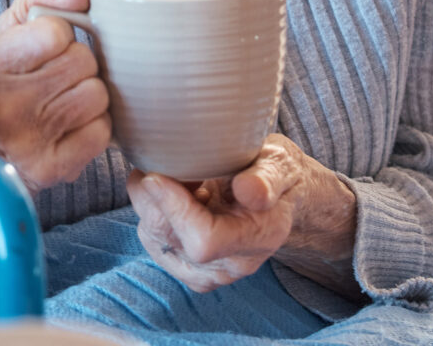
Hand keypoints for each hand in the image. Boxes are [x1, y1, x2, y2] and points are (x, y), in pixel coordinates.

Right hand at [0, 0, 111, 191]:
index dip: (56, 38)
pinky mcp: (52, 169)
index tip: (40, 53)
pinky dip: (91, 128)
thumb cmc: (3, 82)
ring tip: (60, 104)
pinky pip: (102, 131)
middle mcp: (2, 106)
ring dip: (86, 96)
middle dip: (74, 66)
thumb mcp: (8, 31)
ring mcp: (28, 142)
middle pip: (82, 62)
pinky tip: (68, 129)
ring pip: (97, 95)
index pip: (56, 31)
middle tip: (52, 81)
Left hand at [127, 134, 357, 293]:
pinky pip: (151, 237)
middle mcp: (229, 265)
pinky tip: (177, 193)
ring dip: (152, 199)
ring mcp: (204, 272)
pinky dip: (153, 209)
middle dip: (155, 194)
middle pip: (168, 236)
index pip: (204, 240)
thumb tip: (248, 189)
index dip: (174, 208)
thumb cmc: (275, 175)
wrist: (276, 200)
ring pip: (152, 235)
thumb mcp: (281, 164)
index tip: (156, 174)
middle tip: (170, 160)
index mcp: (259, 238)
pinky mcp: (184, 267)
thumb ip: (268, 177)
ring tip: (183, 177)